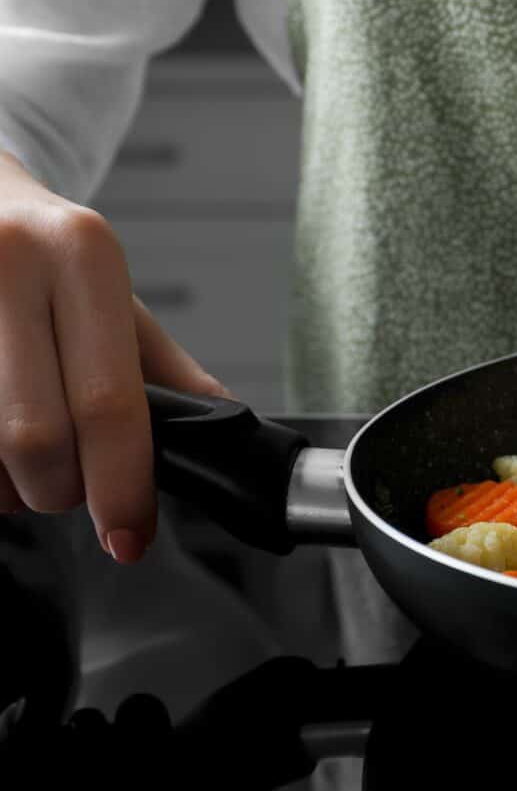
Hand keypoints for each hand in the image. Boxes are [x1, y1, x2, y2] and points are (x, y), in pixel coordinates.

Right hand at [0, 152, 226, 560]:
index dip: (121, 485)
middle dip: (59, 490)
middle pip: (35, 440)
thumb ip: (163, 367)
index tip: (129, 537)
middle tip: (71, 486)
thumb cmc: (43, 253)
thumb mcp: (110, 292)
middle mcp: (7, 262)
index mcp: (82, 254)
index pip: (109, 401)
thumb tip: (221, 429)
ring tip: (23, 459)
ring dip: (6, 485)